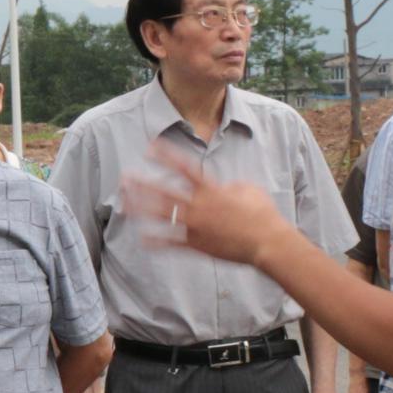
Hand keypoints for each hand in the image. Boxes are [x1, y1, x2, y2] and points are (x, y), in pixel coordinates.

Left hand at [117, 145, 291, 266]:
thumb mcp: (248, 189)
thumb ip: (230, 185)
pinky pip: (172, 243)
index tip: (150, 146)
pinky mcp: (198, 245)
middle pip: (164, 192)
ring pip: (163, 216)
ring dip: (142, 209)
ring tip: (126, 204)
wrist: (267, 243)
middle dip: (143, 184)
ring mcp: (196, 227)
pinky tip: (141, 239)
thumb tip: (223, 186)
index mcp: (211, 189)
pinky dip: (156, 242)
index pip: (183, 167)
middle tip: (125, 178)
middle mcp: (199, 206)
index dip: (166, 155)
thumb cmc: (263, 214)